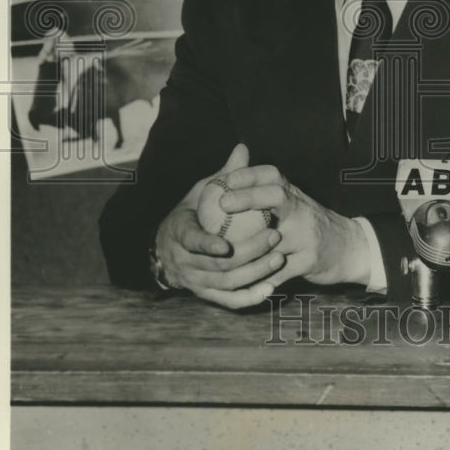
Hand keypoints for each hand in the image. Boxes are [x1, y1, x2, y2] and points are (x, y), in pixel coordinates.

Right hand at [154, 144, 284, 309]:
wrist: (171, 246)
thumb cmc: (193, 212)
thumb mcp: (203, 191)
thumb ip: (224, 175)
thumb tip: (243, 148)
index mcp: (180, 233)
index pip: (191, 241)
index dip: (207, 245)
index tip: (226, 244)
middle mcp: (185, 262)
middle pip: (217, 265)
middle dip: (247, 253)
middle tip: (274, 236)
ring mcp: (196, 281)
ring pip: (226, 283)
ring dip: (254, 273)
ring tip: (279, 257)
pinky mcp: (208, 294)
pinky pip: (229, 300)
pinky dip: (248, 298)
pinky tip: (270, 289)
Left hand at [218, 157, 370, 287]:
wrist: (350, 248)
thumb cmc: (311, 224)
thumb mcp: (295, 203)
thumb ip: (268, 192)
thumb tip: (235, 170)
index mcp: (295, 195)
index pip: (273, 176)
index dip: (250, 174)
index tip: (227, 179)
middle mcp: (302, 211)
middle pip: (276, 196)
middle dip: (248, 197)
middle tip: (223, 203)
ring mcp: (306, 236)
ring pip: (273, 240)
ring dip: (247, 245)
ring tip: (221, 247)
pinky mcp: (309, 261)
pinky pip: (278, 270)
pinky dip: (258, 276)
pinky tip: (238, 281)